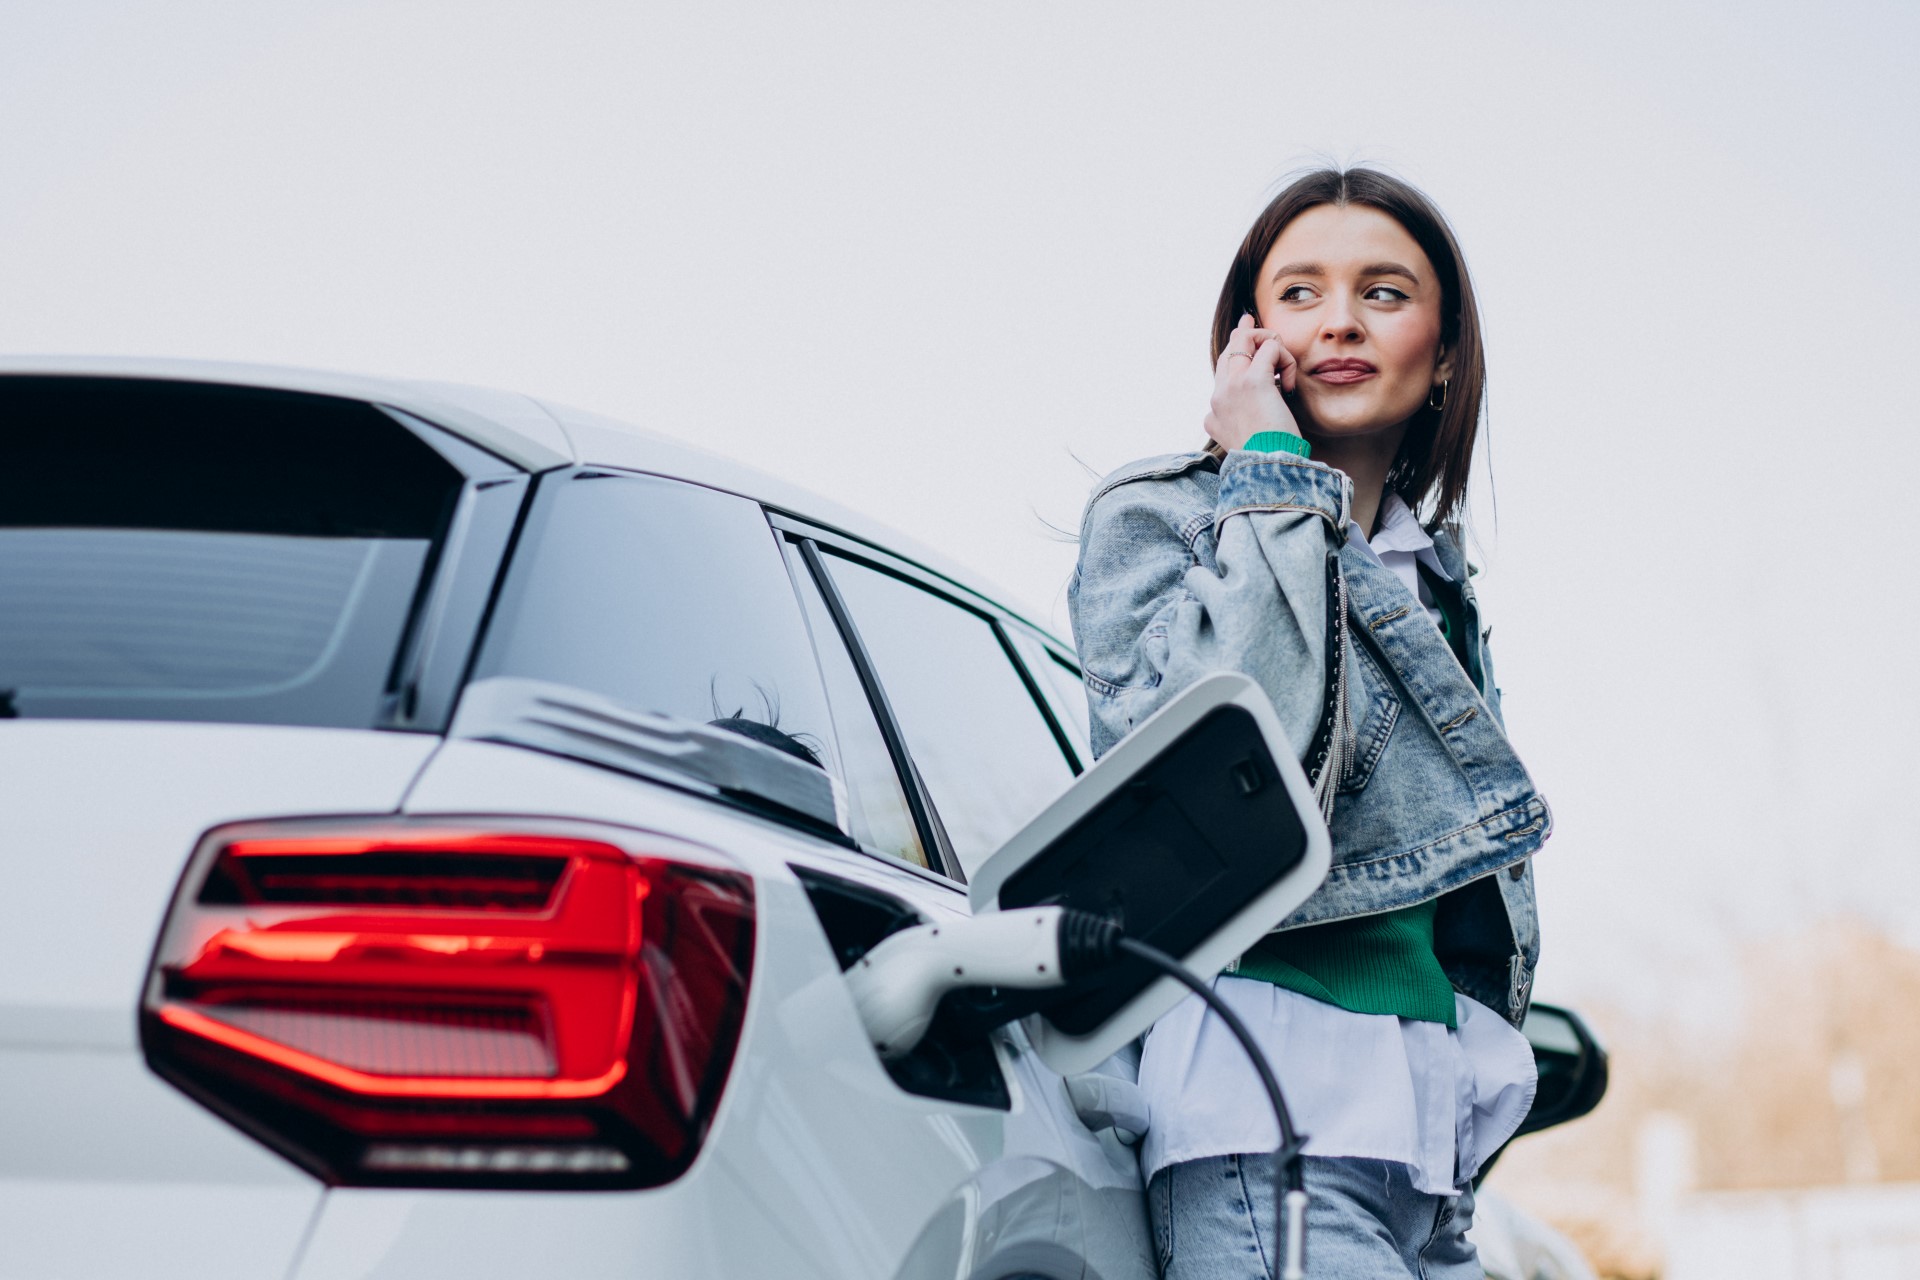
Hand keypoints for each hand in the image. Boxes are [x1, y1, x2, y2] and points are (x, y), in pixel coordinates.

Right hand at [1203, 313, 1300, 451]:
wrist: (1267, 469)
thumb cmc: (1267, 462)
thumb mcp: (1250, 447)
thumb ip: (1247, 430)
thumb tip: (1263, 414)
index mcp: (1213, 416)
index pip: (1221, 373)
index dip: (1237, 354)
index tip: (1244, 333)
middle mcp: (1218, 397)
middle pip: (1229, 349)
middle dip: (1248, 336)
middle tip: (1258, 326)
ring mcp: (1232, 386)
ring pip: (1245, 338)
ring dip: (1270, 345)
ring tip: (1285, 372)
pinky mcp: (1253, 380)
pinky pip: (1270, 347)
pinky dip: (1285, 359)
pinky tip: (1289, 383)